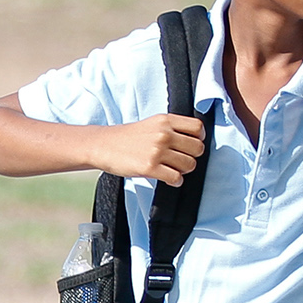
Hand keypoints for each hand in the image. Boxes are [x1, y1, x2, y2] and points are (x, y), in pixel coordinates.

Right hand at [89, 114, 206, 185]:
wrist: (103, 145)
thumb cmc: (129, 137)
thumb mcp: (152, 123)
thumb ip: (173, 128)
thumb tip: (196, 141)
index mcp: (165, 120)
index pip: (198, 128)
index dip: (198, 139)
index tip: (190, 146)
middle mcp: (163, 134)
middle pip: (197, 149)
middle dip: (192, 157)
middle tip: (180, 160)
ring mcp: (157, 151)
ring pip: (189, 165)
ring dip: (183, 170)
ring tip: (171, 169)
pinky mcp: (150, 167)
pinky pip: (176, 178)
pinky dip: (175, 181)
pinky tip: (167, 178)